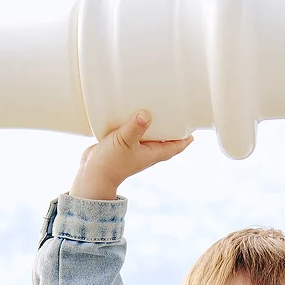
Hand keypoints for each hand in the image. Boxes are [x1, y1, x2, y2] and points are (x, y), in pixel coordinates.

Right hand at [70, 112, 193, 199]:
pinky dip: (135, 125)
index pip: (174, 147)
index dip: (184, 140)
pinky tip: (131, 114)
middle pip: (164, 140)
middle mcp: (145, 152)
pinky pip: (132, 134)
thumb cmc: (110, 163)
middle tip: (177, 114)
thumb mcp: (124, 141)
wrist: (91, 175)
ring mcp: (132, 149)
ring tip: (156, 109)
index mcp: (152, 154)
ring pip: (147, 136)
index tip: (193, 131)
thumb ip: (135, 127)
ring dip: (152, 126)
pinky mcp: (120, 145)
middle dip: (171, 129)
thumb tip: (146, 114)